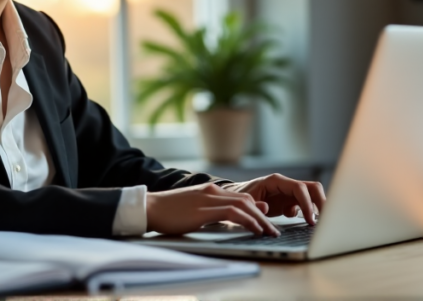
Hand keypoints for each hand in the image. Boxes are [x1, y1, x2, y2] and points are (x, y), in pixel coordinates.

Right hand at [146, 182, 280, 235]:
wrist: (148, 207)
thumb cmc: (167, 211)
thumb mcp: (192, 209)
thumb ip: (210, 211)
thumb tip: (229, 218)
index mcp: (210, 190)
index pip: (241, 197)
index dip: (256, 209)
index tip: (266, 221)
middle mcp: (212, 191)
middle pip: (247, 200)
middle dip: (263, 215)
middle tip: (273, 229)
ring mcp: (209, 199)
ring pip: (244, 205)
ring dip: (260, 219)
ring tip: (270, 232)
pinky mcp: (204, 210)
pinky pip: (233, 213)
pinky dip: (248, 220)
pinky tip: (255, 229)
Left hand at [221, 174, 325, 225]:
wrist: (236, 199)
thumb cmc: (240, 197)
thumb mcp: (244, 201)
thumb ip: (255, 205)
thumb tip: (266, 207)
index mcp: (276, 181)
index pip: (299, 187)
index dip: (307, 202)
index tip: (311, 219)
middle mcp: (286, 185)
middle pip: (312, 188)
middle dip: (321, 202)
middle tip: (325, 219)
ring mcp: (289, 193)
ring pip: (312, 195)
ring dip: (318, 208)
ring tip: (317, 223)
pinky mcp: (290, 202)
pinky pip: (306, 205)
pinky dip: (309, 213)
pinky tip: (304, 223)